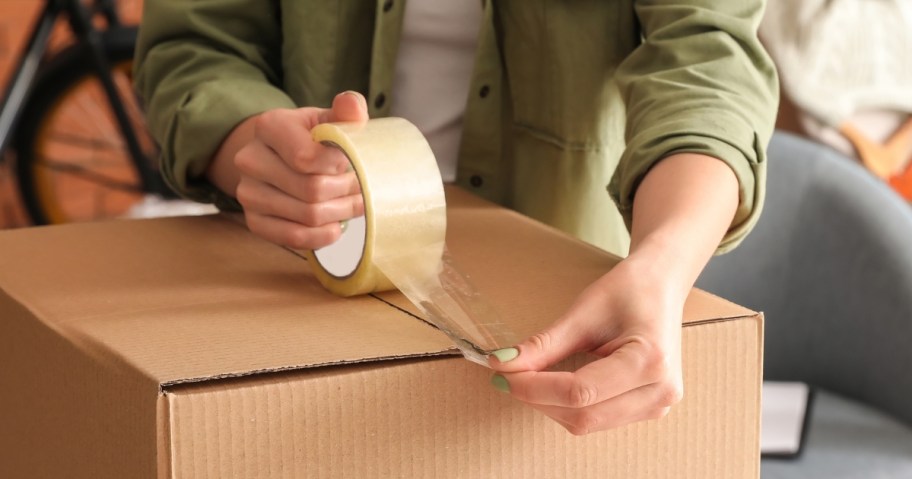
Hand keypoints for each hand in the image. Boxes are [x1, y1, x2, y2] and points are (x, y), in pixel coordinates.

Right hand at [232, 91, 368, 248]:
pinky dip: (323, 236)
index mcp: (269, 126)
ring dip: (340, 213)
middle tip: (362, 189)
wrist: (282, 158)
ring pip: (308, 215)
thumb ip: (345, 112)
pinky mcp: (254, 221)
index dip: (340, 165)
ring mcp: (248, 192)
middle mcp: (250, 159)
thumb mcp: (329, 120)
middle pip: (311, 189)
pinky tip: (336, 225)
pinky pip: (294, 238)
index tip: (352, 163)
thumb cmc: (312, 138)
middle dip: (346, 192)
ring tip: (352, 203)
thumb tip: (352, 105)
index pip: (308, 158)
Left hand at [488, 254, 684, 434]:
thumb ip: (544, 344)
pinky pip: (599, 420)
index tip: (502, 374)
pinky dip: (568, 407)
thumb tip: (502, 364)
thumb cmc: (628, 291)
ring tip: (528, 379)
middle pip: (583, 415)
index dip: (534, 387)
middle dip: (538, 399)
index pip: (580, 391)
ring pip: (588, 424)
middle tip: (506, 377)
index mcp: (650, 361)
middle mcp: (660, 391)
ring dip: (550, 406)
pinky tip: (554, 386)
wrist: (661, 287)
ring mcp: (658, 406)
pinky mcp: (649, 410)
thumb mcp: (583, 313)